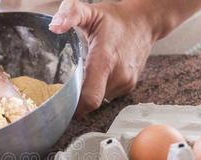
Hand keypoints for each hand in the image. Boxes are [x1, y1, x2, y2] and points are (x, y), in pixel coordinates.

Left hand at [49, 0, 158, 116]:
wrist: (146, 22)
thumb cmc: (117, 18)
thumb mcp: (92, 11)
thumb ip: (71, 13)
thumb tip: (55, 26)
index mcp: (105, 60)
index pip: (90, 98)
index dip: (75, 107)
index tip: (62, 104)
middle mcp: (118, 75)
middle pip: (92, 102)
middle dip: (78, 99)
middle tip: (67, 88)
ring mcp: (126, 82)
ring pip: (100, 100)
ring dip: (89, 93)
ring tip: (84, 76)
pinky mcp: (129, 86)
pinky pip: (108, 95)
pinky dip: (100, 89)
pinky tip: (98, 75)